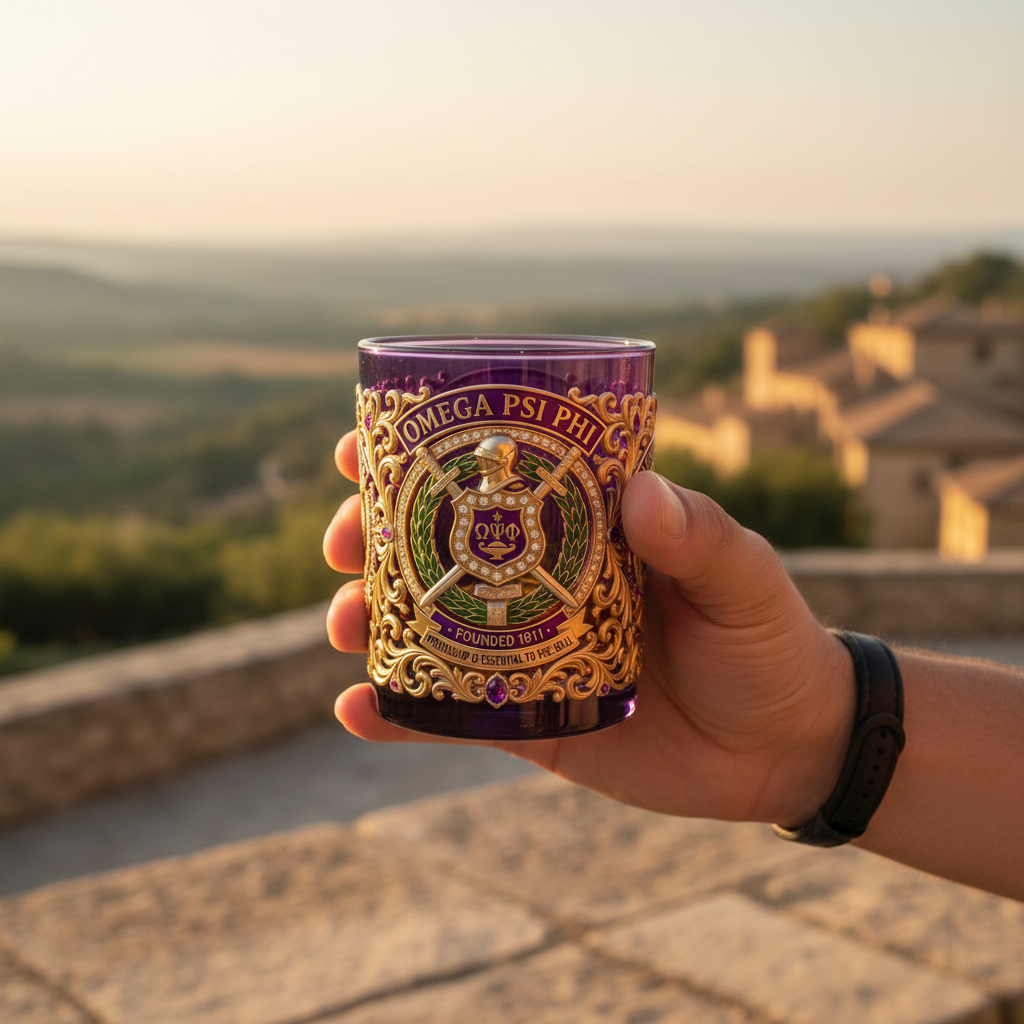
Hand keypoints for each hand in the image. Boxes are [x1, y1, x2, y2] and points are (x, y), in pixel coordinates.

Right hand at [324, 430, 854, 826]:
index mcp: (583, 527)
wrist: (786, 748)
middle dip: (373, 537)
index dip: (422, 455)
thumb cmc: (769, 640)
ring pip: (426, 628)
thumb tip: (638, 493)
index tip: (361, 444)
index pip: (492, 475)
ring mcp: (525, 653)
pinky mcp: (526, 723)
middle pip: (436, 547)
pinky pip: (448, 718)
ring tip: (345, 624)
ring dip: (370, 619)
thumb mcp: (745, 577)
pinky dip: (398, 716)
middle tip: (342, 543)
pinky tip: (356, 709)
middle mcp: (540, 581)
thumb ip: (701, 537)